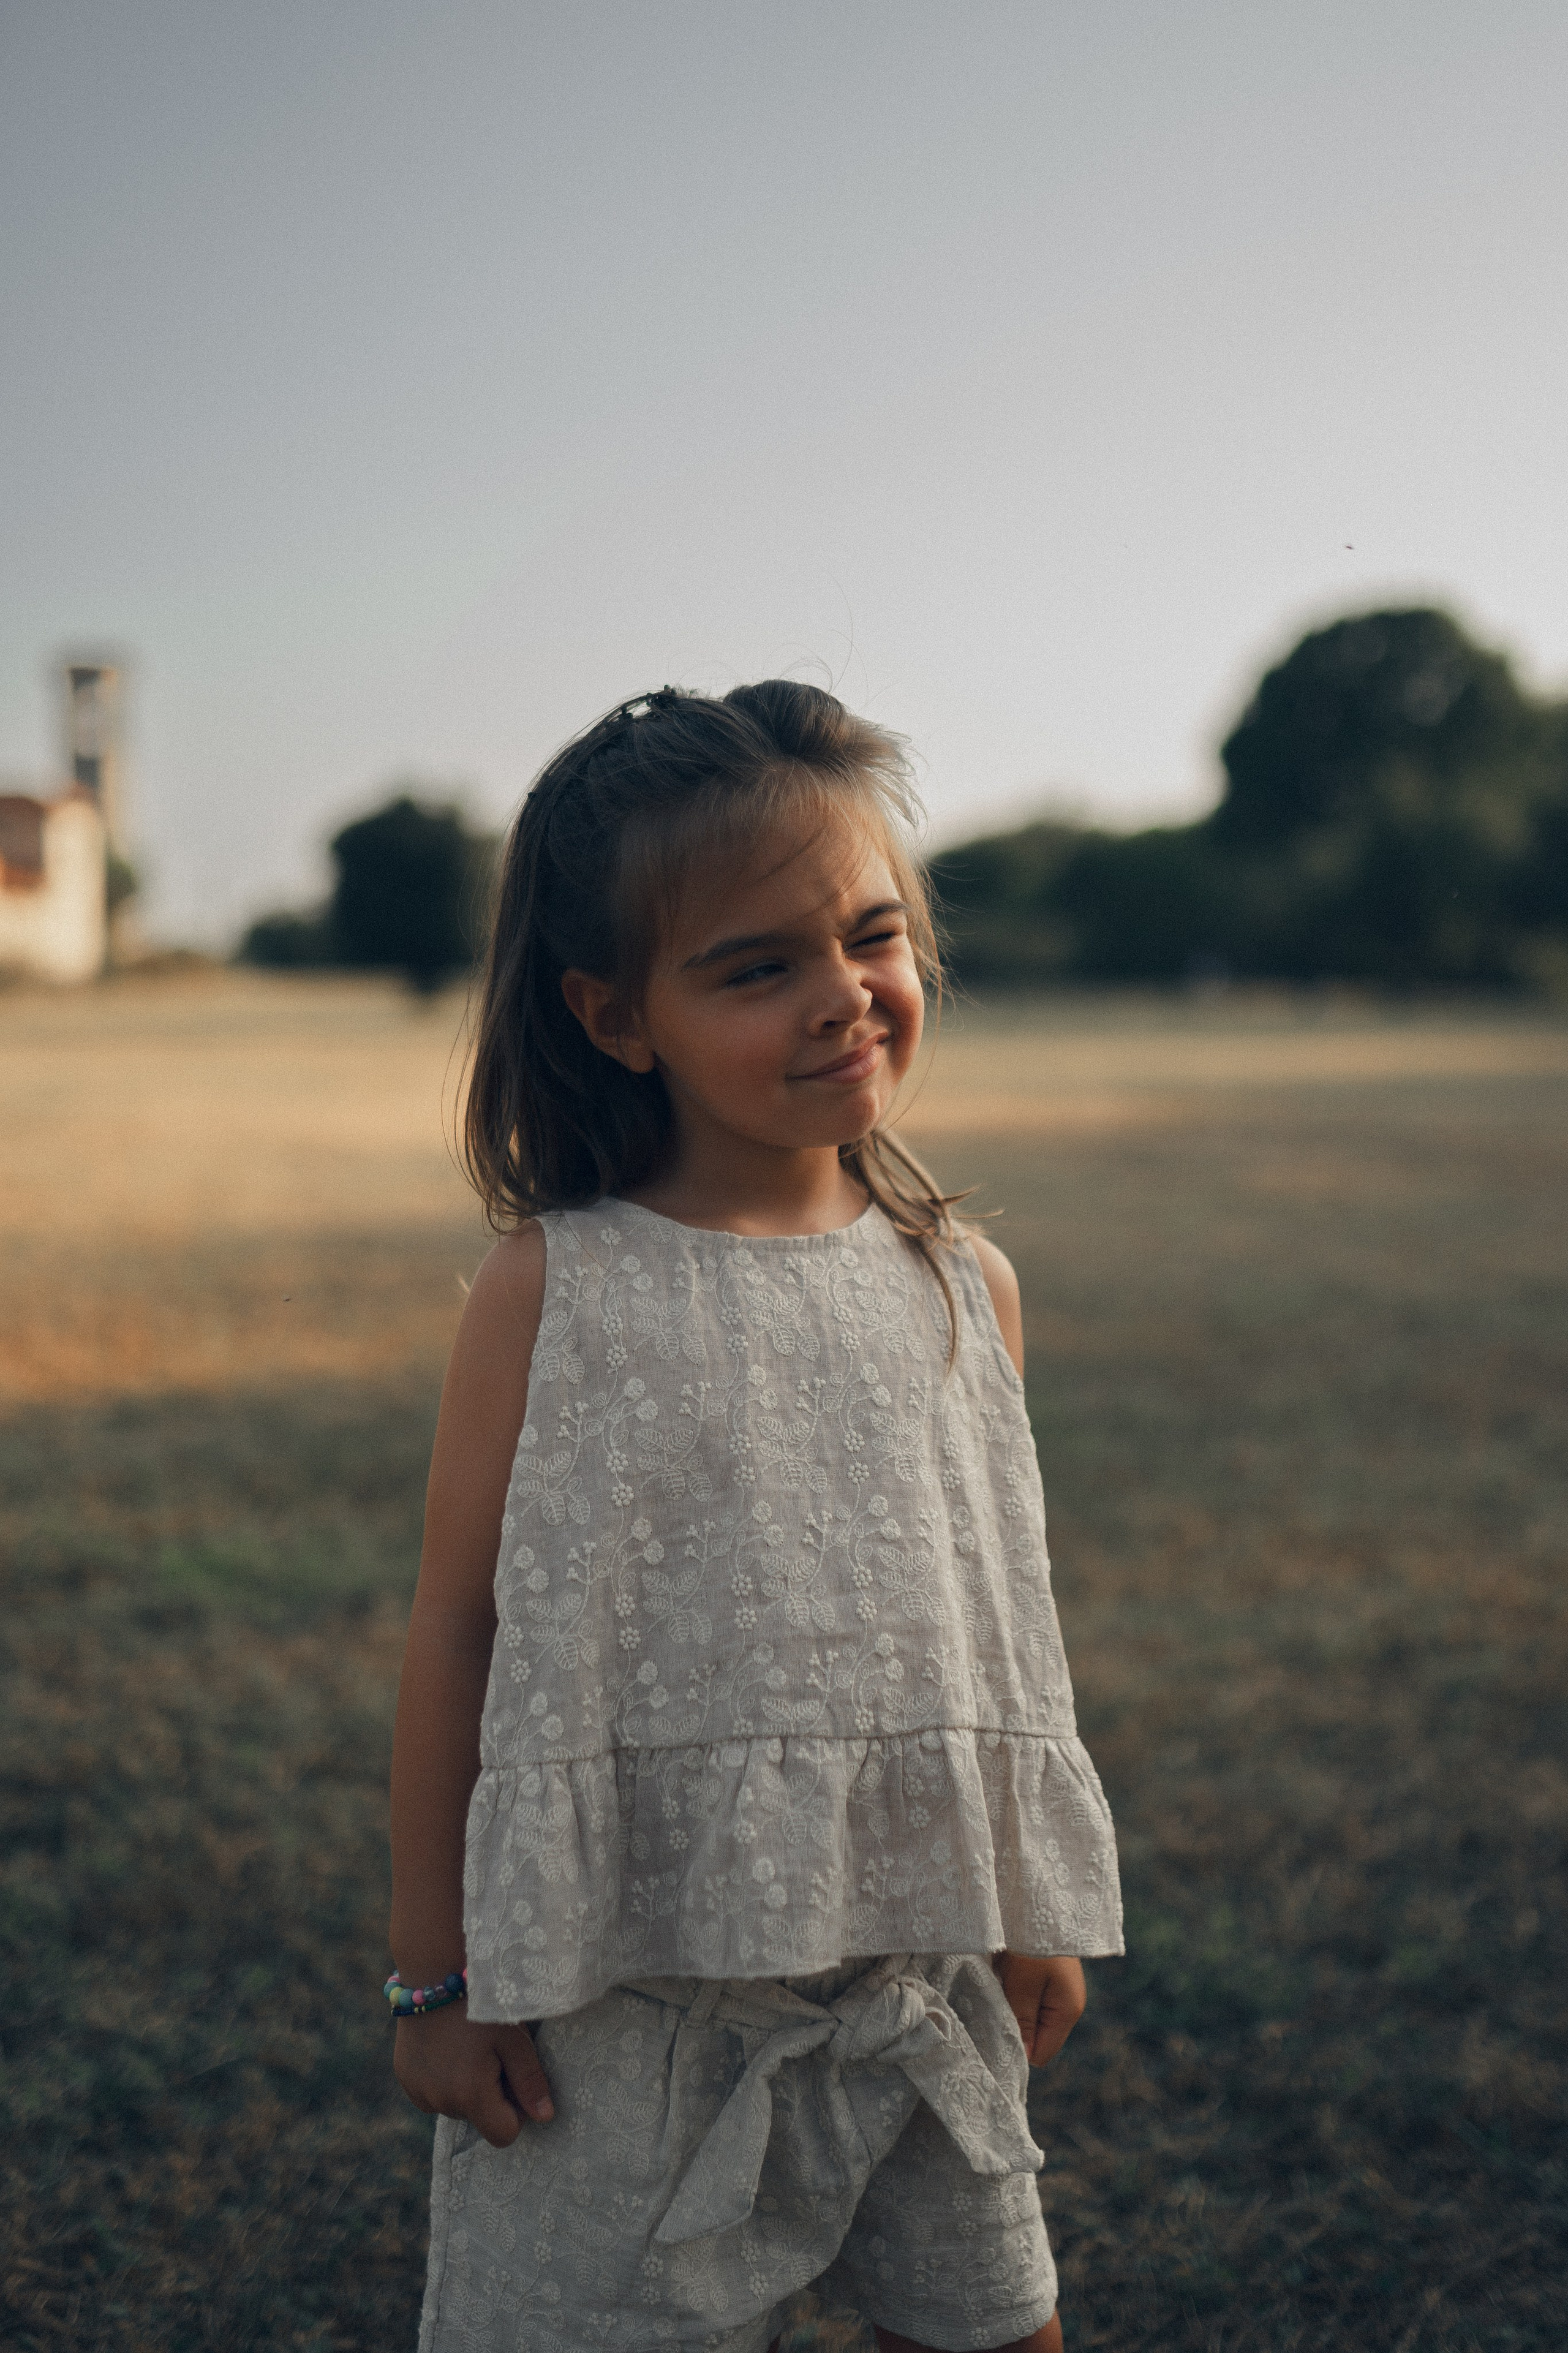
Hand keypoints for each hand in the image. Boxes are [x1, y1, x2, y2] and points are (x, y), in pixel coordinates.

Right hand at [393, 2003, 553, 2144]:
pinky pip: (431, 2094)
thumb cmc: (481, 2004)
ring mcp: (418, 2092)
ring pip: (454, 2106)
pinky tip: (446, 2047)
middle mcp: (440, 2102)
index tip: (514, 2079)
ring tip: (467, 2046)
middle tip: (491, 2053)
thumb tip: (545, 2118)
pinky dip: (442, 2079)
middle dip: (489, 2096)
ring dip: (465, 2088)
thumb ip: (530, 2082)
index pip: (503, 2135)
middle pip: (478, 2119)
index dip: (515, 2112)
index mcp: (471, 2096)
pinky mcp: (405, 2078)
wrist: (434, 1972)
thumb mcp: (514, 2039)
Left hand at [994, 1952, 1085, 2066]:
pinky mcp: (1046, 1975)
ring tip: (998, 1986)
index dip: (1019, 2049)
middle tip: (995, 2004)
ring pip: (1028, 2015)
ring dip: (1011, 2006)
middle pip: (1035, 2036)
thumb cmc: (1031, 1942)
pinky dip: (1012, 1990)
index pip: (1041, 2053)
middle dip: (1014, 2026)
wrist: (1037, 1898)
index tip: (996, 2031)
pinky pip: (1026, 1997)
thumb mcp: (1023, 1985)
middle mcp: (1066, 2003)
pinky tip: (1003, 1975)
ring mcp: (1057, 1989)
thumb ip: (1023, 2022)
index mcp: (1068, 2010)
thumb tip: (1024, 2058)